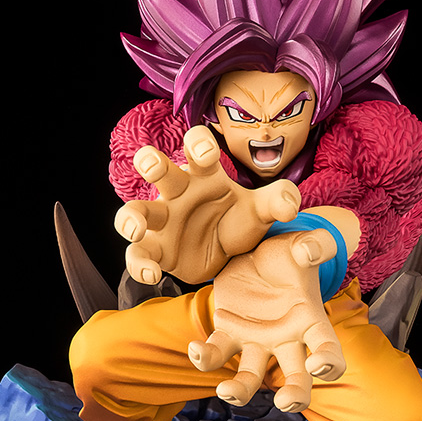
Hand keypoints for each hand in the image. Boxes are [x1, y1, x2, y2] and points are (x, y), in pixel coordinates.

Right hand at [114, 126, 300, 284]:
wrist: (228, 256)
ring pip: (136, 212)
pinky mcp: (157, 250)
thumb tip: (291, 204)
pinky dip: (140, 264)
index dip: (198, 145)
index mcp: (204, 175)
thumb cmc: (237, 221)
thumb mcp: (260, 212)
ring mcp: (163, 222)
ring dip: (130, 217)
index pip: (196, 148)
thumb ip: (277, 201)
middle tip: (151, 164)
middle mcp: (177, 193)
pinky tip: (152, 274)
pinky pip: (139, 255)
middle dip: (151, 162)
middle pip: (158, 171)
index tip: (206, 153)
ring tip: (135, 229)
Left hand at [187, 228, 345, 412]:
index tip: (317, 366)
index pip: (328, 349)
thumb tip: (312, 251)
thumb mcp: (301, 243)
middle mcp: (286, 340)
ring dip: (240, 391)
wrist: (254, 251)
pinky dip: (205, 356)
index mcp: (310, 320)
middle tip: (285, 402)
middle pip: (297, 378)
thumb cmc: (287, 252)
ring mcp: (256, 342)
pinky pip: (216, 353)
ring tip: (226, 391)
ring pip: (250, 378)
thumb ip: (315, 244)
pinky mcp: (228, 335)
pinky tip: (195, 348)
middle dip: (295, 395)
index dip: (329, 364)